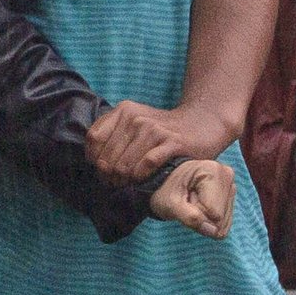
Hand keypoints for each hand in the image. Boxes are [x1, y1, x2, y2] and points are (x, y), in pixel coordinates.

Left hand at [87, 100, 230, 184]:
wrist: (201, 124)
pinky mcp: (172, 142)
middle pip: (107, 157)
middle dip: (109, 176)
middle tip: (116, 183)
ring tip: (128, 184)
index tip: (102, 170)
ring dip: (124, 180)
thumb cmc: (163, 131)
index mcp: (124, 110)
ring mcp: (154, 129)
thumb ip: (113, 135)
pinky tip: (142, 179)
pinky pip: (146, 165)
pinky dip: (140, 176)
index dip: (94, 160)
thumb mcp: (135, 123)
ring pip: (124, 165)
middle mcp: (136, 118)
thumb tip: (93, 162)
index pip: (93, 139)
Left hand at [149, 158, 235, 238]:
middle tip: (188, 203)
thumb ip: (189, 217)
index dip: (197, 215)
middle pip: (221, 219)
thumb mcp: (170, 204)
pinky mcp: (230, 196)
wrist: (165, 181)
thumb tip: (213, 231)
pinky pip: (224, 222)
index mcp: (213, 172)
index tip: (185, 201)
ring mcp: (230, 186)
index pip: (215, 214)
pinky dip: (210, 219)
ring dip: (206, 219)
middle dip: (202, 217)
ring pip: (223, 222)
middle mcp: (227, 176)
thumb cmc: (165, 190)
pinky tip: (201, 205)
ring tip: (192, 203)